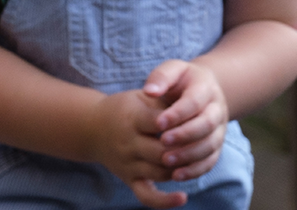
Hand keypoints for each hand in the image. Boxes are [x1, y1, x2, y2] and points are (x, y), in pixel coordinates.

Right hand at [84, 89, 186, 208]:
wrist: (93, 127)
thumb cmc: (125, 108)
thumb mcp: (142, 97)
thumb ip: (165, 102)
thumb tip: (194, 107)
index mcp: (132, 118)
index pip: (160, 123)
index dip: (181, 123)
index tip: (198, 118)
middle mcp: (128, 144)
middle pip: (162, 152)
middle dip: (184, 149)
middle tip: (202, 142)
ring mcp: (128, 165)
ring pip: (160, 172)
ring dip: (181, 168)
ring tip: (197, 160)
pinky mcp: (129, 179)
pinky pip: (145, 196)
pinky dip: (164, 201)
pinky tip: (182, 197)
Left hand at [143, 59, 229, 181]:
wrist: (201, 90)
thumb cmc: (180, 81)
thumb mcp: (172, 70)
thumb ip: (161, 77)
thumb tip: (149, 91)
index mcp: (205, 88)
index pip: (195, 101)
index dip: (178, 113)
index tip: (158, 122)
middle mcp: (217, 109)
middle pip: (206, 124)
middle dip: (184, 135)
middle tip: (162, 141)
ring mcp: (219, 129)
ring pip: (210, 145)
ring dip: (189, 155)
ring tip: (166, 161)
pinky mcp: (216, 146)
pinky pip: (210, 161)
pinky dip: (195, 170)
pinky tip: (177, 175)